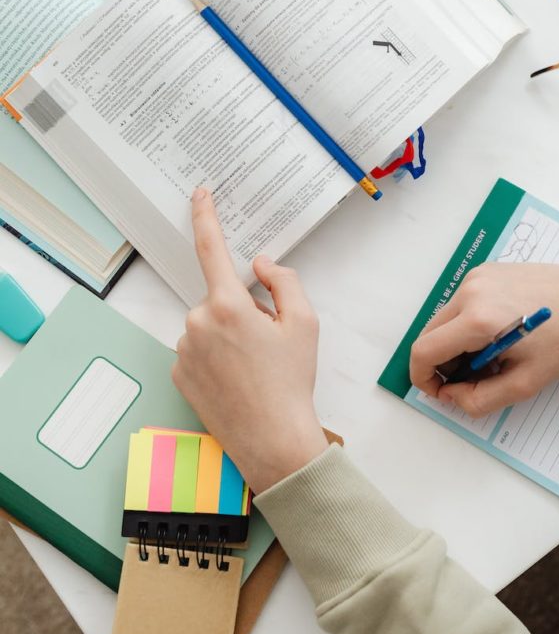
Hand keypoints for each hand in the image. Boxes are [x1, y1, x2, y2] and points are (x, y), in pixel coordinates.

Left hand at [172, 188, 327, 493]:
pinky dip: (214, 356)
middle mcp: (198, 322)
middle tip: (268, 343)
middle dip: (242, 310)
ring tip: (254, 367)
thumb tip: (259, 264)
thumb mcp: (305, 323)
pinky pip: (197, 349)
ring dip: (227, 334)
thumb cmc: (291, 382)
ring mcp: (184, 350)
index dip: (205, 216)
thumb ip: (283, 281)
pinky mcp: (178, 373)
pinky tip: (236, 378)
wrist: (272, 439)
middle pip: (220, 298)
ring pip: (208, 324)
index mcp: (227, 305)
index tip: (200, 193)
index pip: (211, 248)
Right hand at [409, 262, 558, 417]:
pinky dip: (466, 324)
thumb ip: (479, 400)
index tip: (440, 392)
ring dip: (454, 344)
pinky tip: (496, 335)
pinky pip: (459, 303)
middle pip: (429, 334)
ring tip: (489, 357)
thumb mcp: (524, 383)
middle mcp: (470, 291)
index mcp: (477, 319)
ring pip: (443, 319)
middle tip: (470, 379)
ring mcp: (475, 277)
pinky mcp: (484, 271)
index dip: (423, 378)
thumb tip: (452, 396)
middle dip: (440, 364)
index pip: (424, 351)